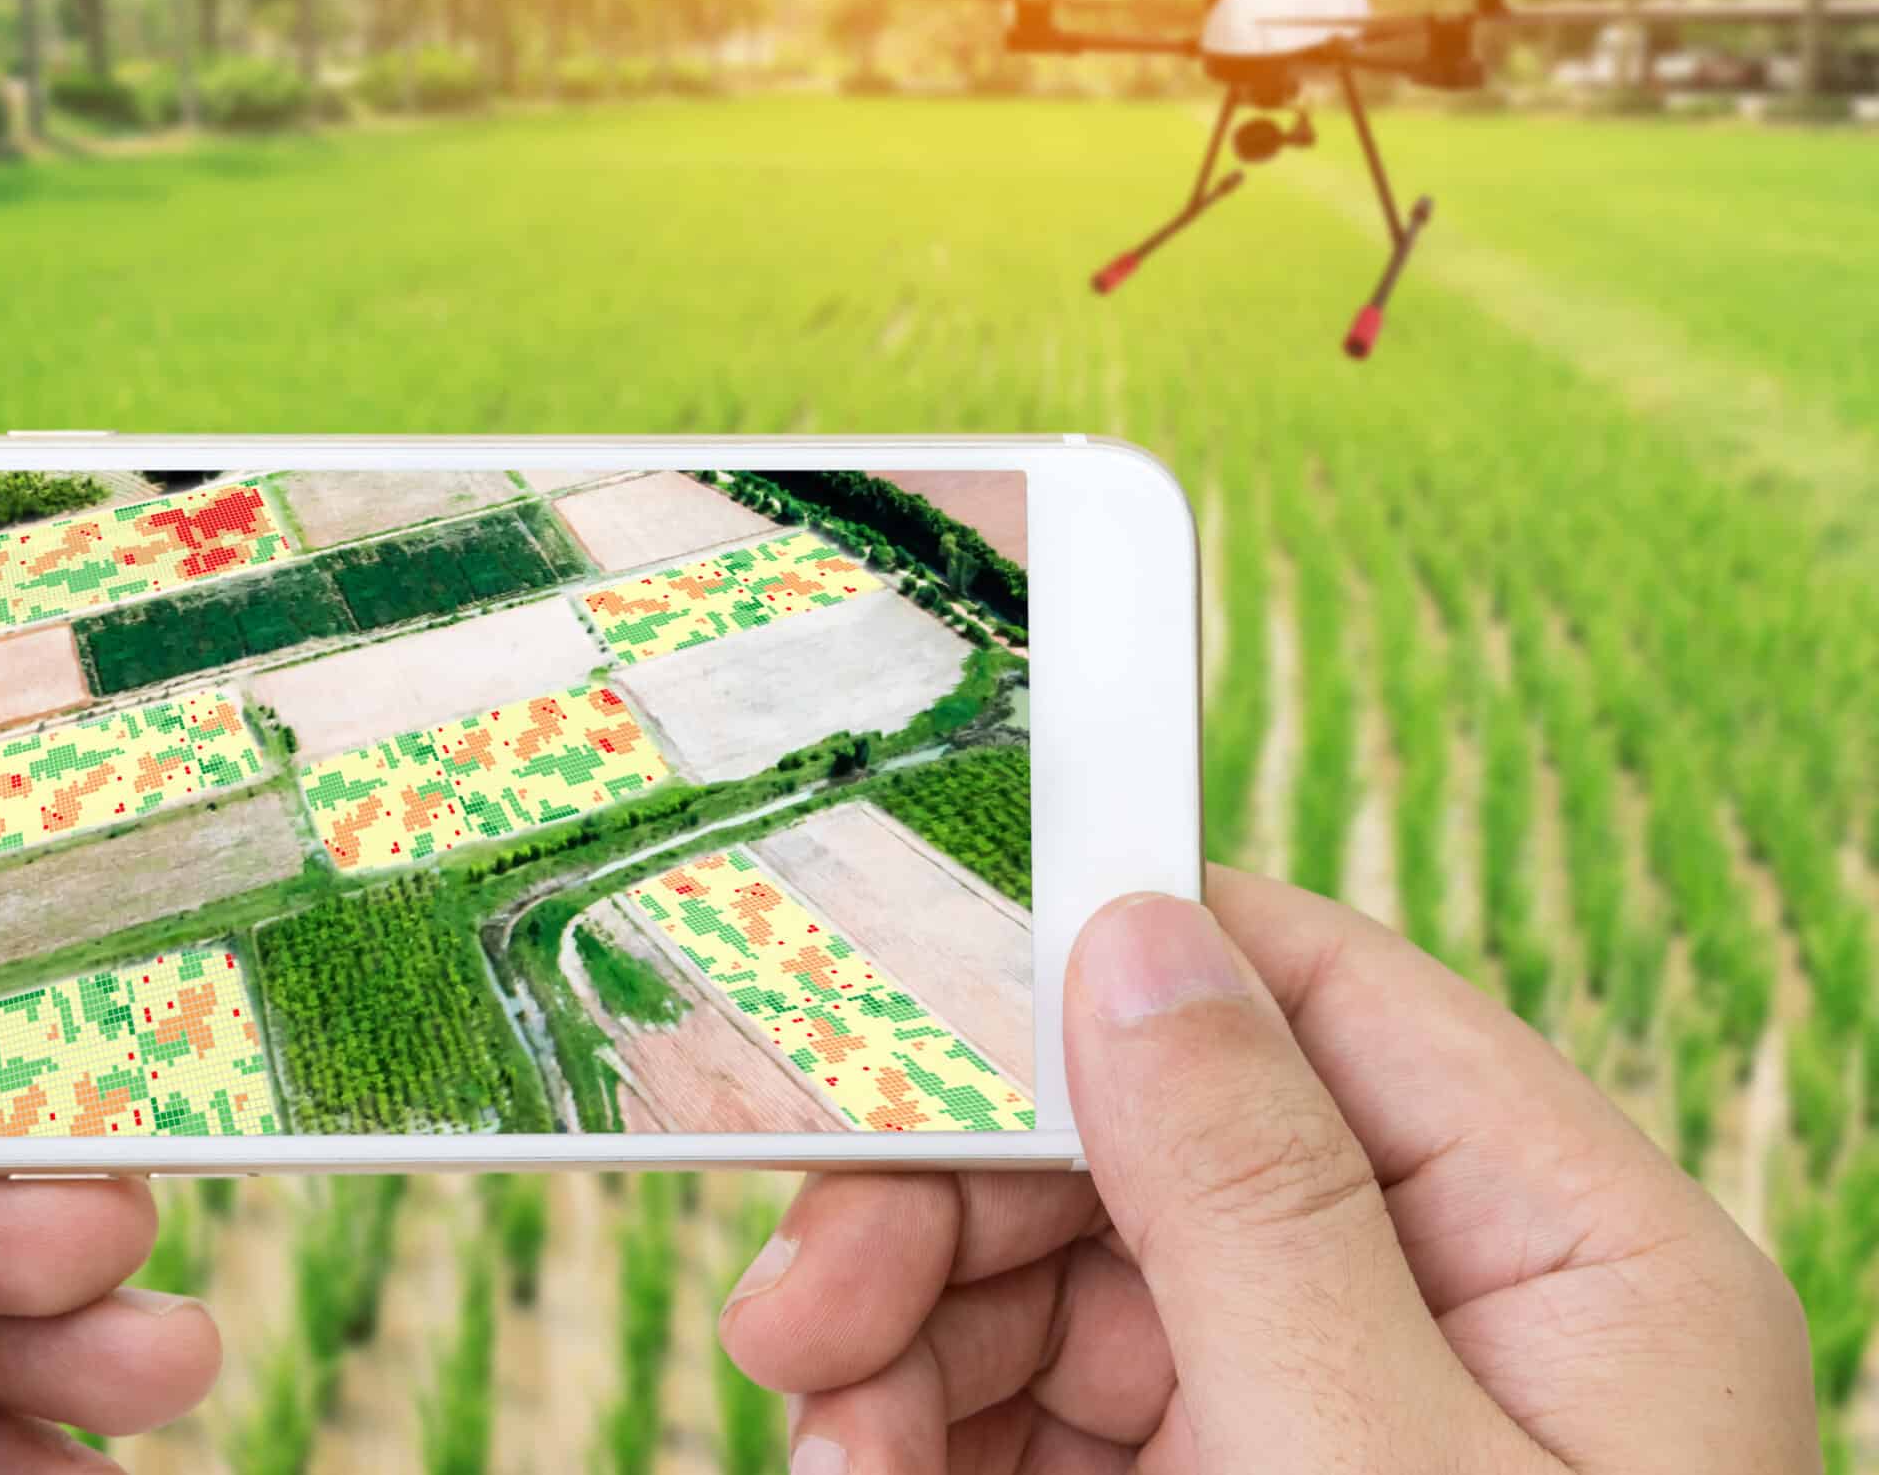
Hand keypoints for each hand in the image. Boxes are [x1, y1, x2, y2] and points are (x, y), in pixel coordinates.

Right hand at [717, 867, 1816, 1472]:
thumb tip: (1141, 944)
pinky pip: (1048, 1411)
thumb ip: (1258, 1199)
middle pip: (1147, 1145)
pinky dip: (936, 1428)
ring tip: (823, 1431)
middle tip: (797, 1304)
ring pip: (1069, 1280)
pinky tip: (869, 1472)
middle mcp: (1450, 1305)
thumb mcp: (1362, 1472)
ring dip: (913, 1334)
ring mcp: (1329, 1411)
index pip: (1315, 995)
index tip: (897, 1006)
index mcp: (1567, 1248)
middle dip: (953, 1209)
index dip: (1101, 967)